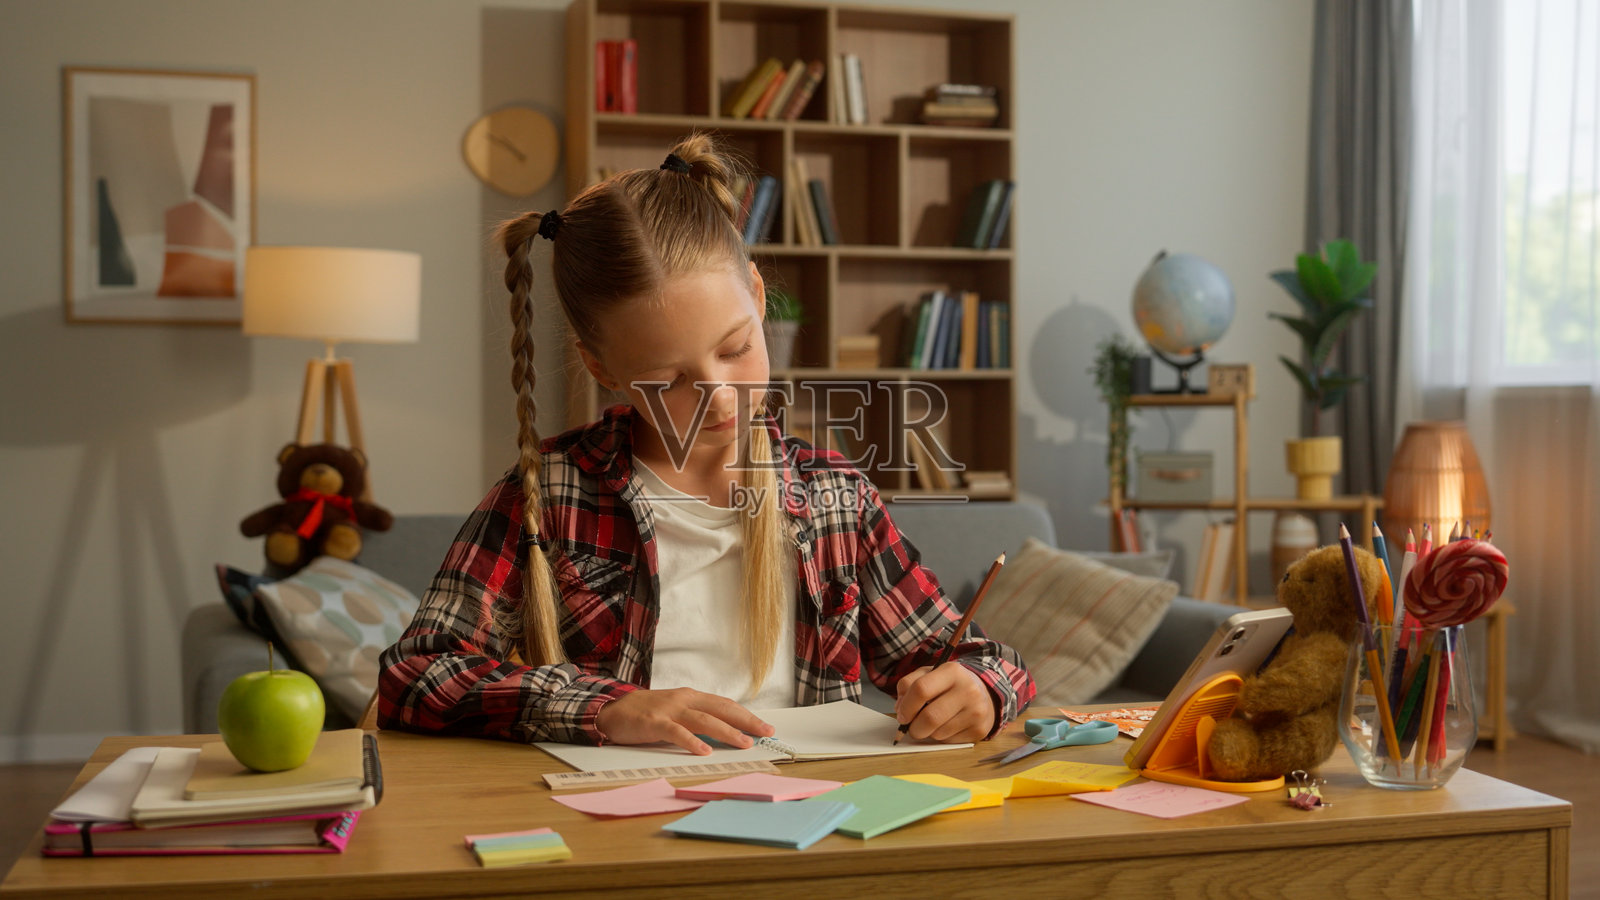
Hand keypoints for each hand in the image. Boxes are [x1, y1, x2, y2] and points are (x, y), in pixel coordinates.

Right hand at [595, 687, 773, 754]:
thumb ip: (696, 718)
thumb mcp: (675, 710)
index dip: (746, 715)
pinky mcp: (654, 723)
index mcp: (691, 697)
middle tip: (766, 732)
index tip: (765, 727)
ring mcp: (670, 710)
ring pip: (704, 720)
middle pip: (722, 709)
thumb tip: (723, 731)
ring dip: (727, 731)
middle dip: (746, 721)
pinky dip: (692, 742)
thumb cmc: (646, 713)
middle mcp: (684, 700)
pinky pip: (677, 732)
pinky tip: (704, 751)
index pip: (725, 705)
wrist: (612, 709)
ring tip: (744, 743)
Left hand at [894, 662, 994, 742]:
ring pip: (938, 733)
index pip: (921, 689)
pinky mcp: (979, 730)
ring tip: (933, 722)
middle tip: (910, 727)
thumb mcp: (929, 674)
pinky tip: (947, 726)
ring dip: (928, 732)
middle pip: (930, 717)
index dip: (906, 706)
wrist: (984, 694)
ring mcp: (976, 711)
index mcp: (952, 671)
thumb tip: (900, 710)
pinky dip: (941, 737)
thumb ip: (909, 685)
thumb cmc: (949, 685)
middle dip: (913, 727)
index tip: (901, 715)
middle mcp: (968, 690)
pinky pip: (949, 741)